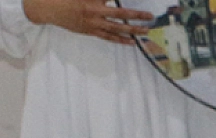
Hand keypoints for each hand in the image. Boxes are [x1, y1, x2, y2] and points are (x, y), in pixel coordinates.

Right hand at [23, 0, 151, 41]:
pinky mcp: (91, 31)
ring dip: (132, 30)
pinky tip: (132, 42)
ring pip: (117, 28)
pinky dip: (121, 40)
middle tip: (150, 16)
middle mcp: (94, 11)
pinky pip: (108, 37)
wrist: (49, 9)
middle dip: (137, 15)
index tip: (141, 4)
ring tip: (146, 31)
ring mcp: (93, 23)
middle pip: (120, 14)